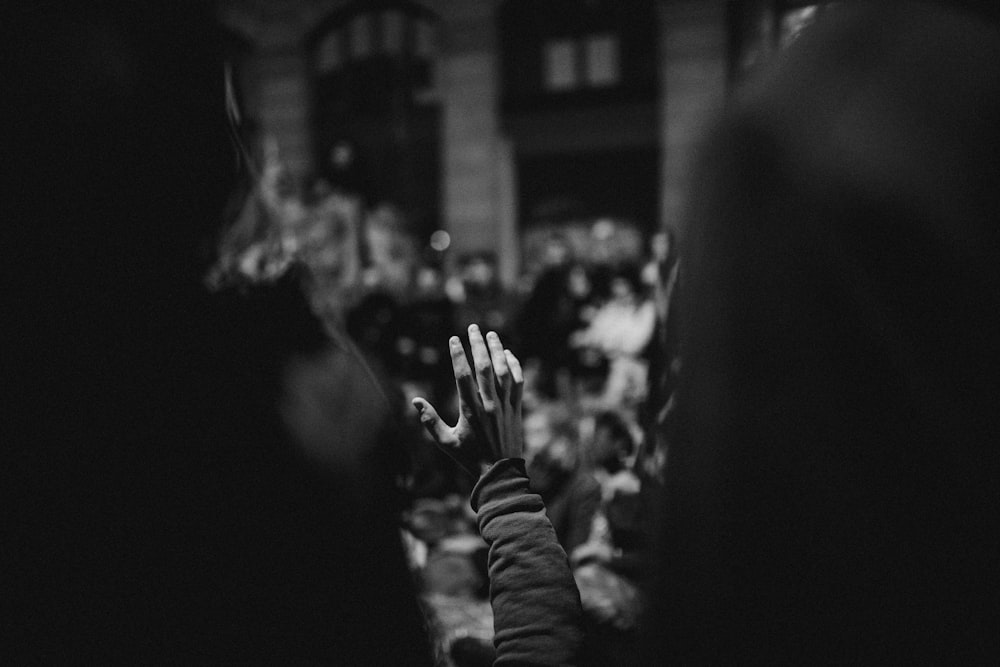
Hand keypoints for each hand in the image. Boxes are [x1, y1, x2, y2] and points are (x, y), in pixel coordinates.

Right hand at [412, 324, 523, 475]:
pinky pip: (517, 382)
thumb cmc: (470, 458)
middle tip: (473, 328)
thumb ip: (430, 421)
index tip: (454, 339)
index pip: (463, 375)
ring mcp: (505, 405)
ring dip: (497, 350)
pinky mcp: (516, 409)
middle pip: (484, 367)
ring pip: (503, 371)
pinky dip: (514, 366)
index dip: (458, 355)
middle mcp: (489, 403)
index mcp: (470, 409)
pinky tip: (508, 355)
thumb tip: (415, 401)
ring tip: (491, 335)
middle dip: (478, 345)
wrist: (500, 473)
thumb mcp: (446, 442)